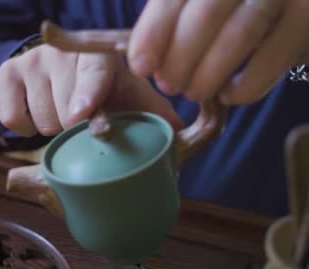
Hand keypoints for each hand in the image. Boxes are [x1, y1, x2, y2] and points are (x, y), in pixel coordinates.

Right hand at [0, 44, 181, 137]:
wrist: (64, 65)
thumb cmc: (106, 86)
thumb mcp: (130, 93)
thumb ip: (152, 111)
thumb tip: (175, 133)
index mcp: (98, 56)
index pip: (92, 74)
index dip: (87, 95)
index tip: (81, 115)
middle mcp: (62, 53)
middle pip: (64, 110)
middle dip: (77, 127)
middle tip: (84, 121)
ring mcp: (32, 61)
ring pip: (41, 119)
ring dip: (54, 128)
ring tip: (63, 114)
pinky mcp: (7, 73)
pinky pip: (11, 116)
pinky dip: (25, 128)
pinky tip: (38, 118)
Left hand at [128, 0, 308, 104]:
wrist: (295, 7)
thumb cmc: (237, 6)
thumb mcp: (201, 1)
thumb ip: (174, 19)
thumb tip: (142, 61)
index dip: (154, 31)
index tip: (141, 66)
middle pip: (206, 14)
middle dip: (179, 59)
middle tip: (169, 84)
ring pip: (238, 36)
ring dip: (206, 76)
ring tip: (192, 92)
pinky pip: (271, 59)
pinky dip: (244, 86)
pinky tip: (228, 94)